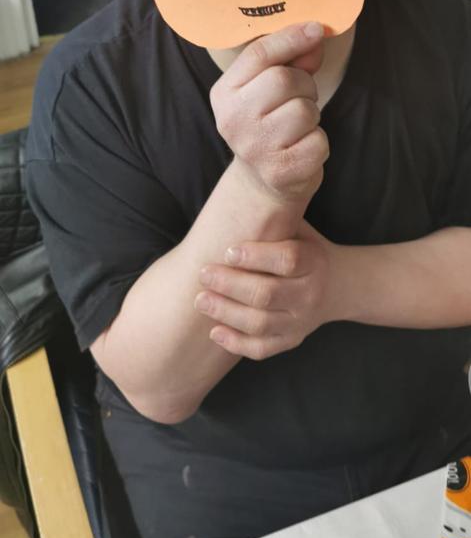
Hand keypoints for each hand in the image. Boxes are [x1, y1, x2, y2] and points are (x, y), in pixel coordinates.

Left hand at [194, 227, 338, 359]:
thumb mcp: (298, 227)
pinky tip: (214, 331)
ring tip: (201, 300)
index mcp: (314, 260)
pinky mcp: (291, 340)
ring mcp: (301, 321)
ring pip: (260, 323)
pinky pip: (262, 349)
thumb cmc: (304, 247)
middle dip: (230, 284)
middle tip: (203, 274)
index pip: (287, 260)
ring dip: (226, 312)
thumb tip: (243, 188)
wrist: (337, 285)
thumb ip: (276, 215)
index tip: (228, 250)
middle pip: (267, 294)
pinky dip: (236, 343)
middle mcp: (310, 294)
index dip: (256, 256)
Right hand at [210, 23, 329, 200]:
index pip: (258, 54)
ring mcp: (254, 148)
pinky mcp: (280, 171)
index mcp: (224, 93)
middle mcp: (232, 120)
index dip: (291, 37)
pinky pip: (318, 140)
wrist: (262, 182)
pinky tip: (302, 148)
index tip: (316, 28)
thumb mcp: (270, 88)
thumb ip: (291, 59)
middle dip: (304, 84)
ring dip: (312, 115)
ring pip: (304, 110)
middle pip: (283, 79)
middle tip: (300, 98)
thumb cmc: (270, 123)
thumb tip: (314, 35)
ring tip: (298, 126)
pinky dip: (318, 142)